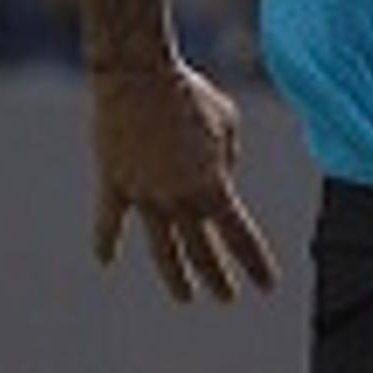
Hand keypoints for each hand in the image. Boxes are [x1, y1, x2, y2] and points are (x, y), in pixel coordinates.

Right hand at [91, 60, 279, 303]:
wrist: (137, 74)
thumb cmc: (189, 92)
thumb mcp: (228, 124)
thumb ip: (228, 161)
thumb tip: (220, 180)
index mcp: (214, 186)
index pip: (241, 238)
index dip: (256, 265)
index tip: (268, 287)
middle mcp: (180, 199)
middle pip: (204, 252)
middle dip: (218, 279)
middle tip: (227, 298)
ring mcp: (144, 195)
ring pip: (162, 249)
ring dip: (175, 278)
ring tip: (185, 297)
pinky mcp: (114, 183)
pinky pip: (109, 221)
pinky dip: (106, 242)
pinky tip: (105, 261)